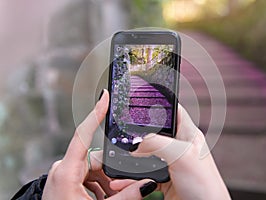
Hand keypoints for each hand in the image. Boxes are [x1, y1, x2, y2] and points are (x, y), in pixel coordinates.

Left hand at [42, 89, 156, 199]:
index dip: (96, 113)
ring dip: (106, 183)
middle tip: (124, 191)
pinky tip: (102, 199)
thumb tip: (148, 185)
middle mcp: (64, 168)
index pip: (84, 134)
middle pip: (97, 159)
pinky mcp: (66, 180)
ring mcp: (65, 174)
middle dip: (113, 173)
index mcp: (67, 170)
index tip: (105, 96)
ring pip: (95, 169)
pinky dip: (99, 186)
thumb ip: (126, 197)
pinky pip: (88, 176)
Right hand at [127, 104, 230, 199]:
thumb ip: (157, 144)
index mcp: (188, 135)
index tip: (142, 97)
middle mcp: (178, 147)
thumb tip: (136, 145)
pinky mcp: (163, 180)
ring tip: (117, 158)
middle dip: (137, 132)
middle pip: (154, 132)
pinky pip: (141, 175)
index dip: (159, 101)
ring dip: (130, 158)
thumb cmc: (206, 188)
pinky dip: (129, 177)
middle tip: (122, 132)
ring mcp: (170, 164)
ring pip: (145, 154)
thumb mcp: (182, 157)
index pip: (173, 109)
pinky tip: (120, 180)